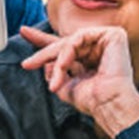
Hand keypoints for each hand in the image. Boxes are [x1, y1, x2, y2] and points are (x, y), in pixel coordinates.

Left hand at [19, 23, 138, 138]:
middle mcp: (100, 49)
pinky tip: (64, 64)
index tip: (25, 33)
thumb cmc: (94, 101)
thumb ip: (54, 73)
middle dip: (44, 52)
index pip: (65, 47)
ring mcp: (107, 41)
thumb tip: (44, 62)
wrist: (108, 105)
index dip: (44, 40)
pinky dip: (68, 50)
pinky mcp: (113, 36)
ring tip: (56, 76)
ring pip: (70, 40)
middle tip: (29, 63)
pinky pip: (81, 36)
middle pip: (66, 42)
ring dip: (57, 58)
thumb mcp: (64, 86)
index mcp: (91, 61)